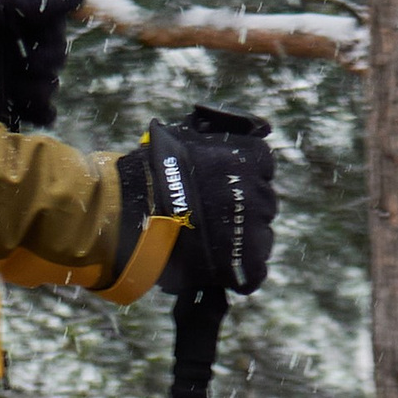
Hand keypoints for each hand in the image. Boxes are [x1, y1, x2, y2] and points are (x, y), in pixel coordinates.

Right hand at [115, 105, 274, 297]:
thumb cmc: (154, 170)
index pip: (263, 168)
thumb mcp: (189, 136)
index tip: (220, 186)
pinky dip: (238, 270)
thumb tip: (254, 127)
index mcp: (252, 158)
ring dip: (241, 238)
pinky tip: (216, 265)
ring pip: (261, 236)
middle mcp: (260, 191)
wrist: (135, 209)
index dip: (241, 179)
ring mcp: (256, 228)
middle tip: (210, 216)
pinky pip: (254, 269)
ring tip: (210, 243)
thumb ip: (219, 134)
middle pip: (262, 203)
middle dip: (241, 209)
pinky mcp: (247, 261)